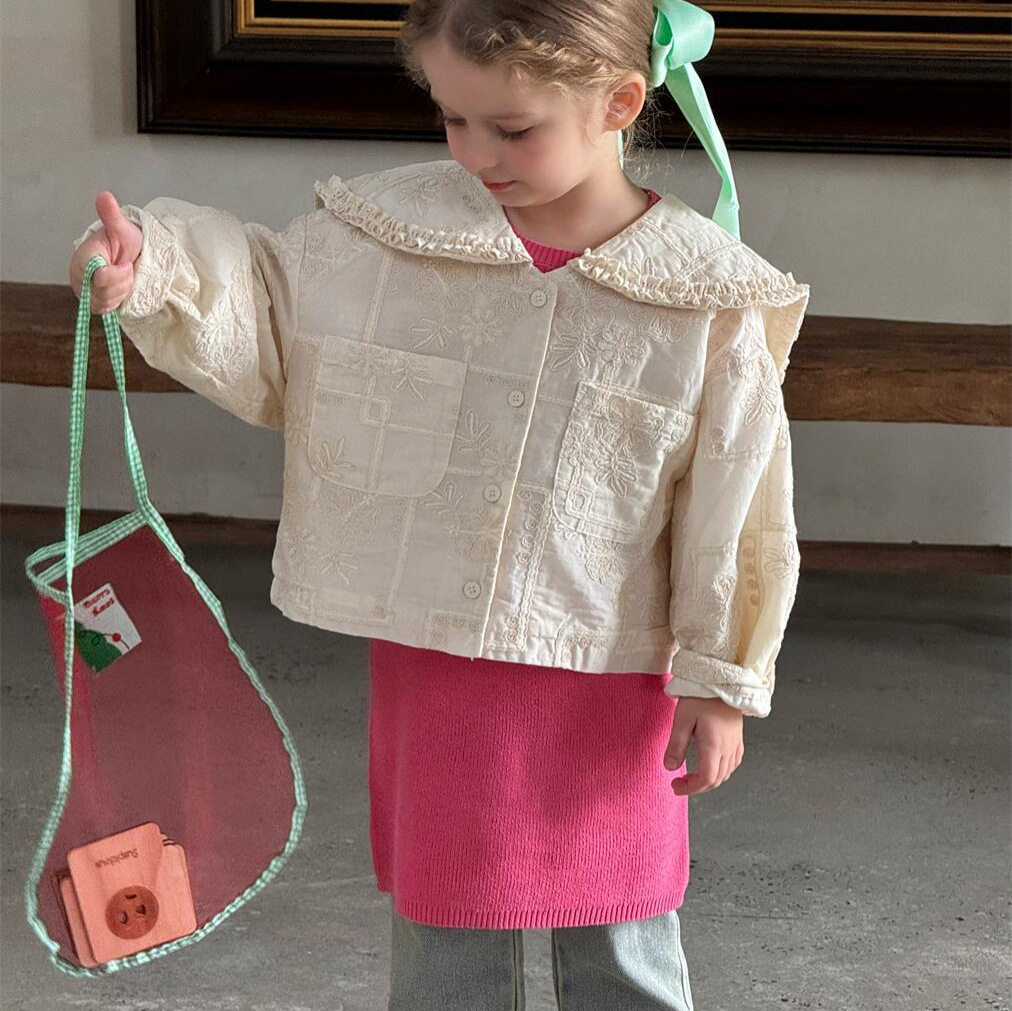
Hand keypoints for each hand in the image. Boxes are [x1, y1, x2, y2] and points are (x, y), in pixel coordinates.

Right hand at [69, 191, 143, 313]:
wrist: (128, 255)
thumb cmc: (124, 242)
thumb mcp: (121, 227)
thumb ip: (111, 215)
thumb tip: (104, 196)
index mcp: (84, 257)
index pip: (99, 276)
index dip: (117, 274)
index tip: (127, 264)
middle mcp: (79, 276)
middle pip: (103, 293)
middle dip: (122, 283)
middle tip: (127, 268)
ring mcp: (85, 291)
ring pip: (107, 302)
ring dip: (123, 291)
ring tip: (124, 276)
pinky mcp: (93, 303)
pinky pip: (108, 309)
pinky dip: (119, 299)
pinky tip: (121, 287)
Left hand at [663, 696, 743, 794]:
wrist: (723, 680)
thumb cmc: (702, 696)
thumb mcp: (682, 719)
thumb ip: (676, 745)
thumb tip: (670, 767)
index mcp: (714, 746)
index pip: (706, 779)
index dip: (691, 788)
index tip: (676, 786)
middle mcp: (728, 748)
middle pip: (716, 780)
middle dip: (697, 786)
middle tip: (680, 782)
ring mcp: (735, 743)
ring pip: (726, 773)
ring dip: (709, 779)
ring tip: (692, 775)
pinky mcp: (738, 737)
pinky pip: (733, 763)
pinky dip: (721, 770)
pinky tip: (710, 764)